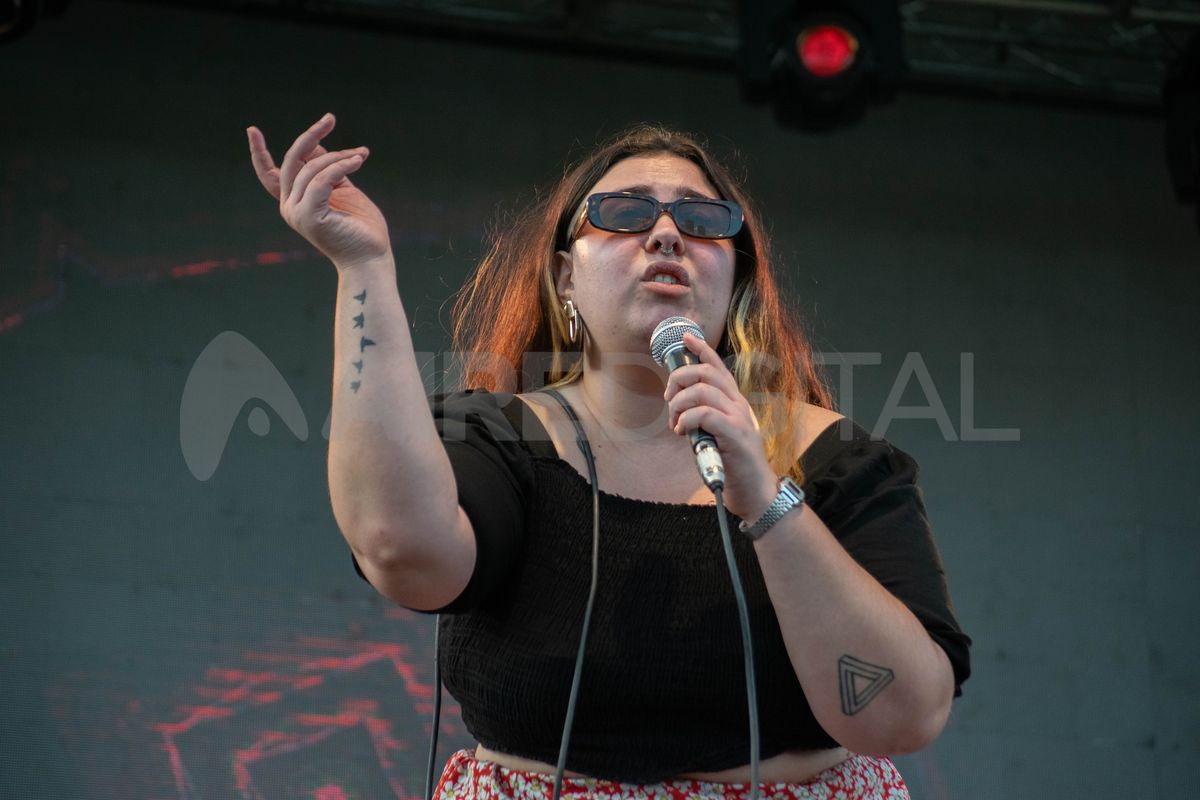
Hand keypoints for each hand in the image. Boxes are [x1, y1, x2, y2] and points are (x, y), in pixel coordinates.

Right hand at [247, 113, 390, 270]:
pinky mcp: (310, 215)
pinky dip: (341, 166)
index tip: (251, 130)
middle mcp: (290, 207)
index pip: (269, 174)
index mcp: (294, 201)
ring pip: (312, 168)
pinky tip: (359, 160)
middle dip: (310, 136)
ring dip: (339, 156)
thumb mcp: (341, 190)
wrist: (371, 257)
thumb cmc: (360, 227)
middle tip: (329, 118)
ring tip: (361, 154)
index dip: (259, 153)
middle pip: (291, 161)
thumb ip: (327, 170)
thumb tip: (317, 145)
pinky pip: (323, 179)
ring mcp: (297, 213)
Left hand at [663, 332, 778, 522]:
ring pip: (703, 391)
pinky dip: (687, 420)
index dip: (702, 349)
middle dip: (679, 379)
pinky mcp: (735, 435)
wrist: (754, 492)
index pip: (718, 367)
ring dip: (680, 404)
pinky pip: (705, 414)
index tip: (686, 338)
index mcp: (734, 402)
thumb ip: (701, 416)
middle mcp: (738, 405)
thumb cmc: (731, 464)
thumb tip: (678, 406)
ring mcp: (739, 418)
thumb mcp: (714, 434)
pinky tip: (683, 432)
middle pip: (706, 373)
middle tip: (669, 399)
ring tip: (676, 423)